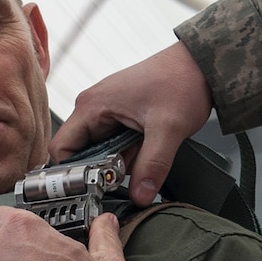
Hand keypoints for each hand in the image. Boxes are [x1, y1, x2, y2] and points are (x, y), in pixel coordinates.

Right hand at [51, 41, 211, 204]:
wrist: (200, 65)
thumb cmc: (180, 80)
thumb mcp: (168, 129)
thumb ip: (152, 165)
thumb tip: (139, 196)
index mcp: (92, 105)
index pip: (61, 148)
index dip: (72, 173)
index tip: (93, 187)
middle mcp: (94, 107)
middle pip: (81, 153)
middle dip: (102, 169)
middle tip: (125, 174)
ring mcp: (107, 111)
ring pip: (101, 151)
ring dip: (119, 161)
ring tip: (143, 154)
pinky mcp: (121, 115)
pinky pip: (115, 144)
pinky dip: (129, 153)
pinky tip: (146, 148)